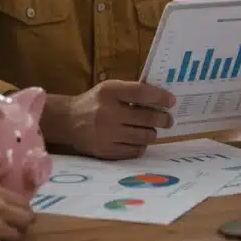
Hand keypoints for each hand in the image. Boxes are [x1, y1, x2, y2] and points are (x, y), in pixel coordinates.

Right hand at [0, 165, 36, 240]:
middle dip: (23, 223)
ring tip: (0, 236)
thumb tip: (8, 165)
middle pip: (27, 220)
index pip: (25, 203)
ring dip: (11, 236)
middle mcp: (2, 210)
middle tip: (13, 226)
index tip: (17, 213)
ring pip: (17, 236)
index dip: (23, 209)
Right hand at [59, 80, 176, 159]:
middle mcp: (107, 113)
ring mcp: (106, 134)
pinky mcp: (105, 151)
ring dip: (152, 133)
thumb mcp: (110, 89)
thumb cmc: (95, 102)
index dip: (160, 97)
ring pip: (144, 136)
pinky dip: (140, 145)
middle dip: (163, 119)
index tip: (172, 101)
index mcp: (109, 92)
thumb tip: (162, 99)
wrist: (68, 121)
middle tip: (168, 120)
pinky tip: (138, 140)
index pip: (141, 93)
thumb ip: (132, 91)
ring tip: (151, 129)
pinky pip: (134, 151)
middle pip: (147, 118)